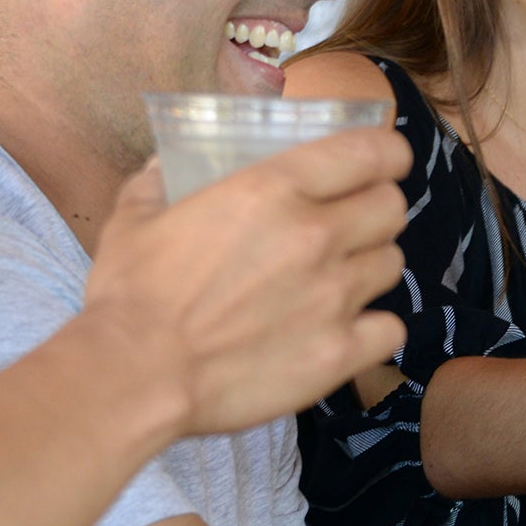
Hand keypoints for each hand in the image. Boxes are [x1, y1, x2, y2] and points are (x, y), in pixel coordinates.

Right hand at [86, 132, 410, 435]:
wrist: (138, 373)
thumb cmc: (132, 291)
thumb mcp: (136, 216)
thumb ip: (158, 182)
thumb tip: (162, 164)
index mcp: (276, 188)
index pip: (372, 152)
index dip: (385, 154)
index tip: (379, 162)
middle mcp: (318, 235)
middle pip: (392, 207)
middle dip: (376, 209)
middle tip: (351, 222)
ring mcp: (336, 296)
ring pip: (393, 264)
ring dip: (371, 265)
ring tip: (340, 278)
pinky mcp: (339, 353)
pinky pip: (391, 329)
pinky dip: (374, 327)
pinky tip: (346, 330)